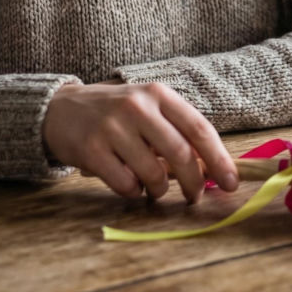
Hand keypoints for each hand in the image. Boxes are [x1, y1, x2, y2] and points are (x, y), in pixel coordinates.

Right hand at [42, 81, 237, 202]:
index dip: (219, 159)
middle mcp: (138, 107)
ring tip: (156, 189)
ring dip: (160, 190)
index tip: (231, 182)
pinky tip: (131, 185)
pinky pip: (125, 184)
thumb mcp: (149, 108)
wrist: (60, 109)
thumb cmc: (116, 113)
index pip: (199, 129)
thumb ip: (178, 132)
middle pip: (181, 154)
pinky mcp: (91, 150)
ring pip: (153, 173)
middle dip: (194, 183)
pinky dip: (134, 192)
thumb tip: (212, 168)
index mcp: (159, 94)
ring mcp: (113, 128)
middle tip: (196, 196)